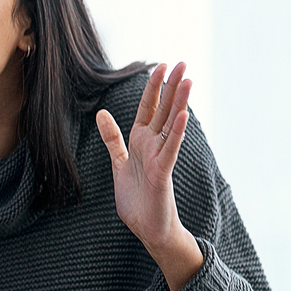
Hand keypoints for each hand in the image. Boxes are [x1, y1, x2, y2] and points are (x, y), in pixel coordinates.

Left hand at [95, 63, 203, 290]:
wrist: (147, 229)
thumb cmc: (137, 198)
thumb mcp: (119, 162)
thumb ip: (113, 138)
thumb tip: (101, 113)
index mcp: (142, 141)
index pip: (149, 108)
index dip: (153, 87)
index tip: (161, 65)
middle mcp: (154, 146)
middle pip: (164, 110)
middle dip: (172, 87)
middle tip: (184, 62)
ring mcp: (160, 158)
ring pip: (172, 124)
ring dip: (180, 102)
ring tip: (188, 80)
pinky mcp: (162, 173)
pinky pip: (171, 149)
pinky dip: (178, 132)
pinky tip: (184, 115)